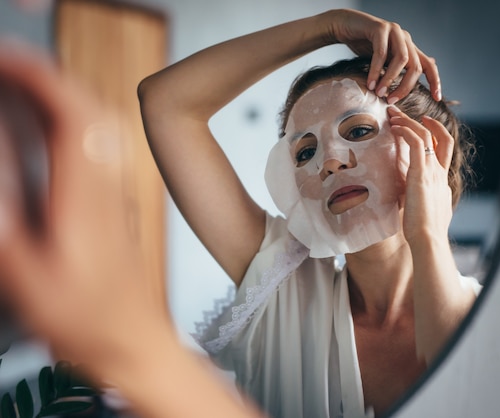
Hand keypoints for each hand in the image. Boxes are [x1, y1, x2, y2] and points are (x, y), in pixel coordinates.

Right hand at [0, 40, 170, 380]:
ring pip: (99, 127)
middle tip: (6, 68)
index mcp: (87, 197)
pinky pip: (99, 148)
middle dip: (48, 77)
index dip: (40, 78)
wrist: (133, 342)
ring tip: (20, 87)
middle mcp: (109, 186)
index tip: (5, 61)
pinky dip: (72, 122)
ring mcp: (116, 194)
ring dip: (62, 96)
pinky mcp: (116, 205)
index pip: (74, 115)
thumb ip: (7, 216)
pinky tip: (48, 130)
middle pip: (91, 110)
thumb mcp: (27, 275)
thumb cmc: (85, 320)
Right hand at [326, 9, 440, 103]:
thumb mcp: (381, 62)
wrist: (343, 25)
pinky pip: (381, 53)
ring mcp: (394, 31)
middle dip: (406, 87)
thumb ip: (393, 72)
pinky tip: (370, 83)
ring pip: (402, 59)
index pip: (428, 65)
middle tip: (392, 101)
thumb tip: (401, 92)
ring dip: (390, 79)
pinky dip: (376, 70)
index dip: (435, 81)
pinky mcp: (380, 28)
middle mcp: (405, 38)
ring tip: (379, 93)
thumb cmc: (361, 45)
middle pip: (416, 66)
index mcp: (409, 47)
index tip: (437, 98)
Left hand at [388, 106, 452, 247]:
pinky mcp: (421, 174)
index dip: (432, 135)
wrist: (428, 239)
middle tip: (403, 113)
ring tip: (394, 115)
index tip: (420, 126)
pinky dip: (406, 132)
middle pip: (439, 137)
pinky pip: (416, 143)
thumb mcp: (422, 209)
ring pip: (425, 136)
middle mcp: (440, 173)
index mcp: (441, 181)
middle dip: (422, 122)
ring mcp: (432, 172)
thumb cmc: (422, 231)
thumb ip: (418, 198)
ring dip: (409, 122)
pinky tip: (395, 128)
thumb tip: (408, 196)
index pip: (442, 150)